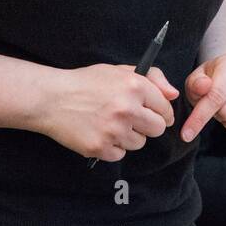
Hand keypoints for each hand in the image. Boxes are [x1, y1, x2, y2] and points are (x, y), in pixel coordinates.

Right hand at [33, 64, 177, 161]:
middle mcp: (127, 109)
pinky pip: (120, 155)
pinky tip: (101, 133)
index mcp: (135, 86)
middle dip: (148, 126)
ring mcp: (114, 130)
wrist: (52, 98)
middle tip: (133, 120)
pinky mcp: (100, 148)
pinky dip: (113, 147)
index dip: (161, 112)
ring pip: (139, 143)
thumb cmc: (86, 83)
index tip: (154, 114)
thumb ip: (152, 78)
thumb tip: (173, 95)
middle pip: (157, 129)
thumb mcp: (119, 70)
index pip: (165, 108)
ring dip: (129, 136)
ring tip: (111, 124)